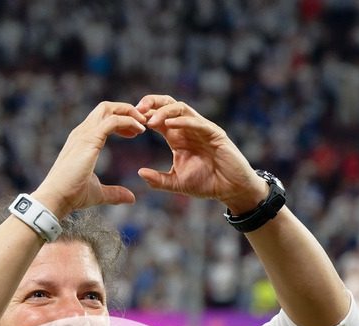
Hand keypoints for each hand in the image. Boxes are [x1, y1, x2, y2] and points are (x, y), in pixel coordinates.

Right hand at [35, 101, 146, 218]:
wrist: (57, 197)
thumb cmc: (72, 196)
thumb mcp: (99, 193)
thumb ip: (115, 193)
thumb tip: (131, 198)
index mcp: (82, 140)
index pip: (102, 119)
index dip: (121, 121)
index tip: (135, 133)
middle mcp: (82, 132)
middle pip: (106, 107)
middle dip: (126, 110)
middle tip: (143, 122)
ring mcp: (84, 133)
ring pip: (109, 109)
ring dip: (129, 112)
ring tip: (143, 123)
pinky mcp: (90, 139)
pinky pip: (113, 121)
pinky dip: (128, 121)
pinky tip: (140, 131)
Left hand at [135, 95, 267, 212]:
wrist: (230, 189)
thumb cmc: (206, 184)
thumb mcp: (177, 183)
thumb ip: (159, 180)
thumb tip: (140, 174)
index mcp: (177, 137)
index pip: (158, 117)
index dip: (144, 115)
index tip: (128, 121)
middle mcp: (188, 128)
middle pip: (168, 104)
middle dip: (151, 103)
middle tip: (135, 110)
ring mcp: (202, 128)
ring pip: (181, 109)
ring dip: (164, 111)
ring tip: (150, 120)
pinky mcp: (214, 133)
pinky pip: (197, 122)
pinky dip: (183, 121)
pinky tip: (169, 124)